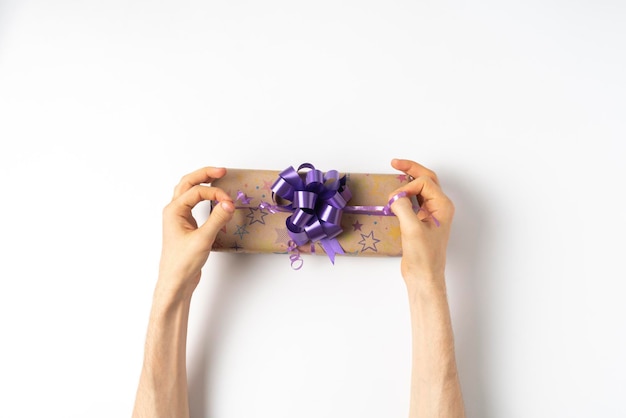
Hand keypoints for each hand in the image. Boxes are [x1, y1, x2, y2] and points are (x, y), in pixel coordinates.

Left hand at [156, 166, 234, 299]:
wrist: (175, 281)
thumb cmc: (182, 263)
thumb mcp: (202, 239)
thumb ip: (216, 219)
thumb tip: (228, 204)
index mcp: (174, 211)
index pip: (197, 192)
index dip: (215, 193)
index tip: (229, 202)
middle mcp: (174, 211)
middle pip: (188, 183)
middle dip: (205, 175)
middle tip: (222, 171)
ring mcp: (179, 218)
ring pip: (188, 192)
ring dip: (201, 183)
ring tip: (216, 177)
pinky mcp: (186, 225)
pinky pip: (193, 203)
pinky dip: (203, 196)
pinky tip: (212, 198)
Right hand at [389, 159, 454, 286]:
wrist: (424, 276)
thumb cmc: (423, 256)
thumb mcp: (412, 229)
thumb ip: (403, 207)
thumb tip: (395, 196)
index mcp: (442, 206)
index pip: (424, 183)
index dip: (407, 187)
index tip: (395, 200)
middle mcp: (439, 207)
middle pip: (426, 179)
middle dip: (411, 169)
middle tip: (394, 162)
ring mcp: (430, 214)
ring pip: (421, 189)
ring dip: (408, 180)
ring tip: (396, 171)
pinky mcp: (421, 221)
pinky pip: (414, 201)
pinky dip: (405, 194)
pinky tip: (396, 194)